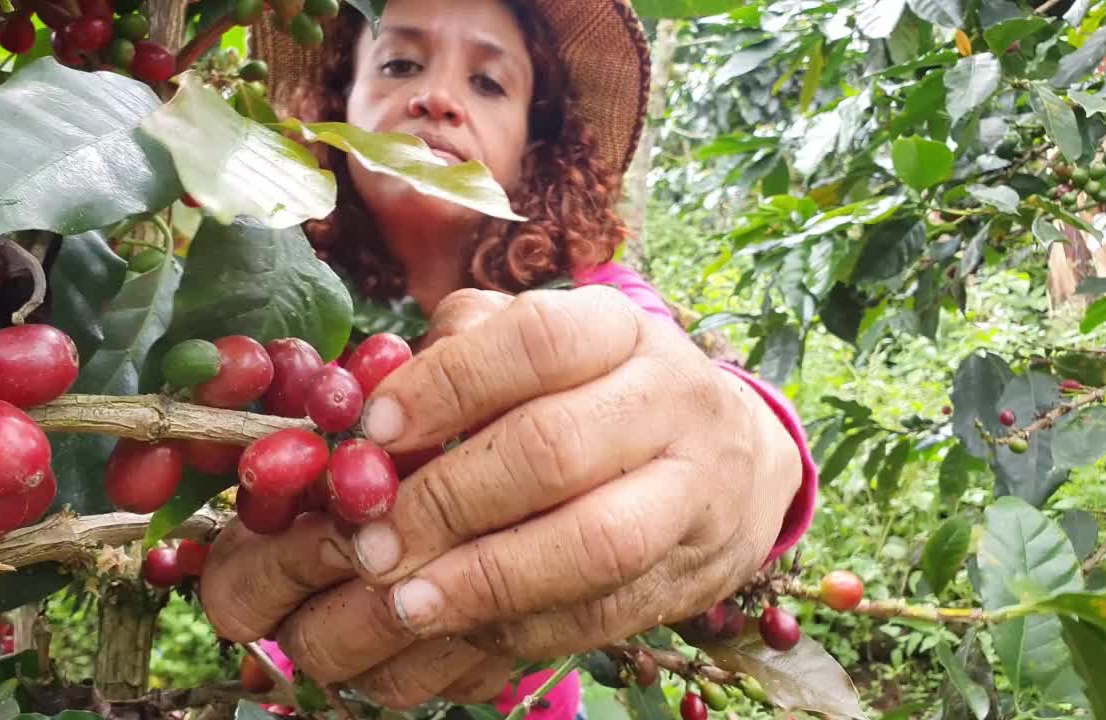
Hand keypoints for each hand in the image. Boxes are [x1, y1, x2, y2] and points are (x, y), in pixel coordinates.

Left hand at [201, 285, 802, 706]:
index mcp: (620, 331)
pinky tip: (454, 632)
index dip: (448, 385)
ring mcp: (692, 495)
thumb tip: (369, 388)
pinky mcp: (688, 577)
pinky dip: (518, 630)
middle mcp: (669, 404)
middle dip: (449, 500)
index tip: (374, 430)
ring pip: (592, 545)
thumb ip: (467, 349)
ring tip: (403, 604)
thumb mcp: (550, 345)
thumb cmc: (605, 391)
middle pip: (555, 449)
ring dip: (486, 582)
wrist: (736, 461)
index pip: (536, 341)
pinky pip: (600, 614)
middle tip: (369, 542)